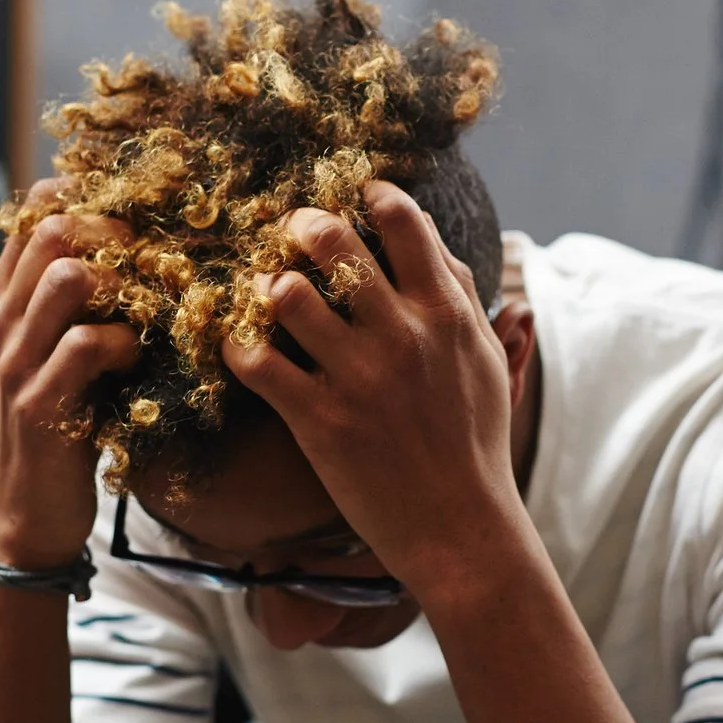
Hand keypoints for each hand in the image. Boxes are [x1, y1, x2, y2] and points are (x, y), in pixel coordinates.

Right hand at [0, 181, 137, 567]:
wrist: (25, 514)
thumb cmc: (56, 424)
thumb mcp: (52, 352)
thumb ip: (73, 303)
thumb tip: (135, 249)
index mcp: (1, 297)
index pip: (38, 208)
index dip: (95, 204)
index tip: (137, 230)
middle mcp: (0, 318)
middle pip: (54, 226)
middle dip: (116, 234)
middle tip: (152, 267)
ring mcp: (15, 359)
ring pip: (69, 276)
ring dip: (122, 286)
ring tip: (144, 312)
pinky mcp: (40, 403)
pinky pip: (88, 343)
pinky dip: (125, 343)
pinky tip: (137, 360)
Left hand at [221, 181, 528, 603]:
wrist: (459, 526)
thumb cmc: (475, 442)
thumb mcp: (485, 360)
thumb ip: (461, 296)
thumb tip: (434, 241)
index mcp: (445, 313)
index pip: (403, 220)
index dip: (371, 196)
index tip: (354, 198)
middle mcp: (400, 334)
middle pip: (333, 242)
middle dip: (302, 226)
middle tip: (291, 234)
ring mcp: (356, 376)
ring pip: (288, 295)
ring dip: (266, 286)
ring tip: (265, 294)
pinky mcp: (318, 419)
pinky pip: (256, 363)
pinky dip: (238, 346)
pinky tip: (240, 346)